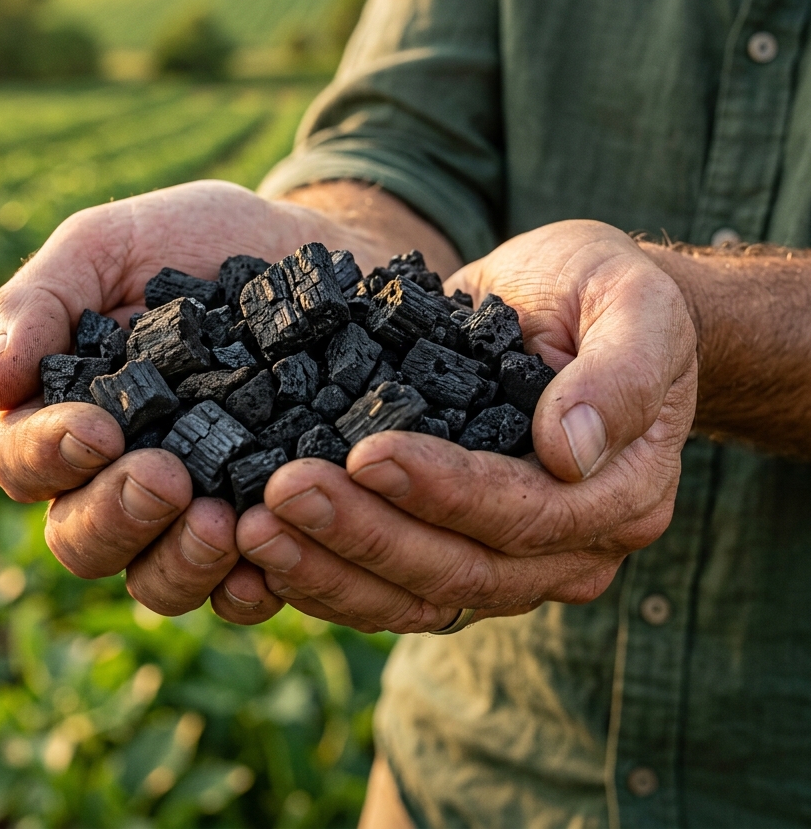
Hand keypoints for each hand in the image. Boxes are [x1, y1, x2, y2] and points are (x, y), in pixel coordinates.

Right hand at [0, 179, 362, 619]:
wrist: (309, 250)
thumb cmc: (198, 241)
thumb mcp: (112, 245)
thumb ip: (42, 302)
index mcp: (67, 414)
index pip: (24, 460)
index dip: (50, 455)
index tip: (98, 429)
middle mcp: (120, 476)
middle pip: (83, 540)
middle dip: (117, 515)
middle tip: (167, 477)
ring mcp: (193, 508)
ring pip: (157, 581)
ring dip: (181, 564)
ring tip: (223, 520)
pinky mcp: (264, 524)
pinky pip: (245, 587)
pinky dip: (253, 586)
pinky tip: (273, 560)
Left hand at [231, 220, 697, 630]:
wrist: (576, 305)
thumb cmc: (607, 294)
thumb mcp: (636, 305)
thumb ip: (619, 374)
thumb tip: (571, 451)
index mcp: (618, 496)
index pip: (522, 512)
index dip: (443, 490)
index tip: (366, 453)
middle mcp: (564, 547)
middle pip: (456, 569)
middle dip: (363, 534)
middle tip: (278, 495)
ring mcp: (505, 559)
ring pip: (413, 595)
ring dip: (328, 569)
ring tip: (252, 530)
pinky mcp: (450, 546)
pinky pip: (386, 586)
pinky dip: (324, 576)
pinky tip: (261, 553)